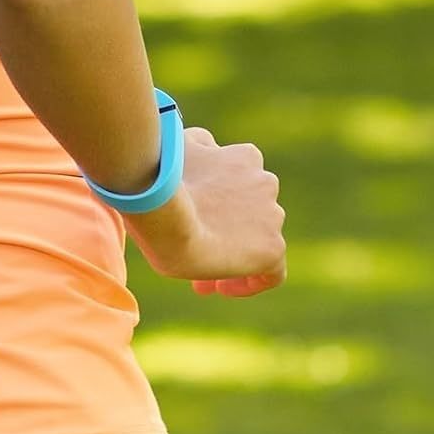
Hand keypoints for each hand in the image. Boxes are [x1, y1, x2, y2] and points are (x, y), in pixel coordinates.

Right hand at [123, 127, 286, 297]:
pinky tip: (219, 287)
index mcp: (246, 157)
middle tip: (194, 245)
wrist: (165, 214)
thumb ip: (195, 145)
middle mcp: (266, 182)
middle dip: (222, 227)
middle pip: (246, 212)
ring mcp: (272, 216)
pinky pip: (270, 272)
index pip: (236, 178)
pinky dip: (250, 281)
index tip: (194, 215)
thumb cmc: (161, 180)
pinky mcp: (272, 248)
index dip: (215, 199)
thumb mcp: (176, 146)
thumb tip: (199, 145)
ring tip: (201, 274)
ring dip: (232, 253)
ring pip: (256, 240)